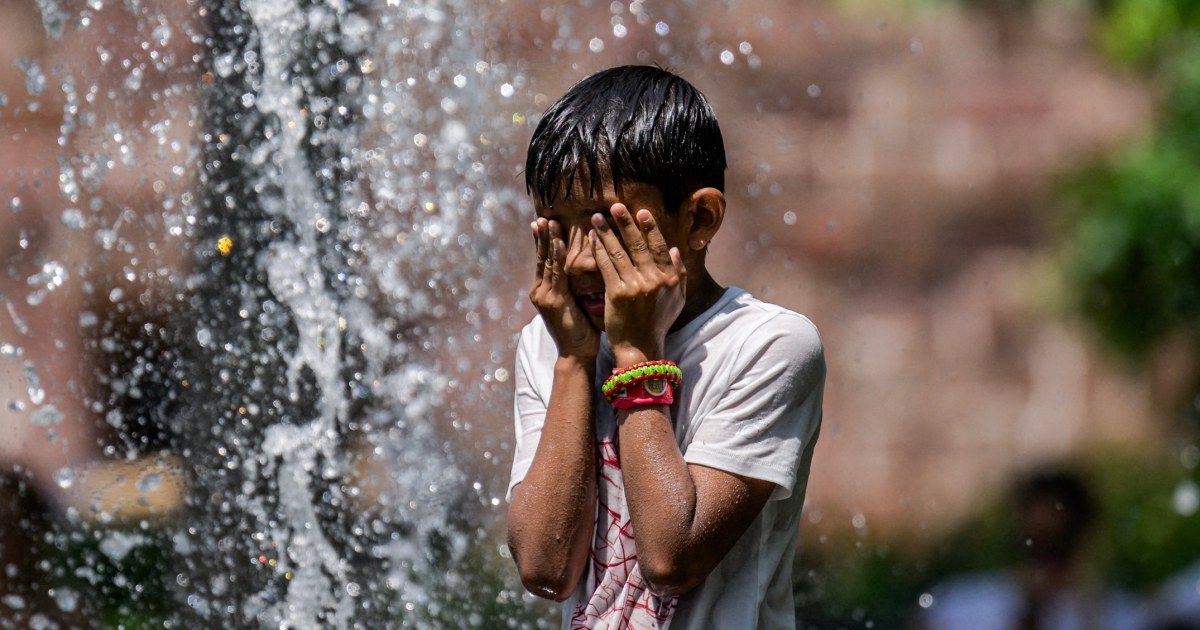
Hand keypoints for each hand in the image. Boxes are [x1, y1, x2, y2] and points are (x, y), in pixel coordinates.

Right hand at [530, 217, 599, 358]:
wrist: (578, 352)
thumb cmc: (583, 328)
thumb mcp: (576, 301)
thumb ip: (575, 284)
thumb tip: (587, 263)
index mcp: (545, 291)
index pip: (543, 261)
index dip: (542, 242)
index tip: (542, 222)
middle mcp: (540, 292)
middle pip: (541, 258)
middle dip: (542, 236)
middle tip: (542, 216)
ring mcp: (545, 296)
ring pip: (547, 263)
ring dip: (549, 241)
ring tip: (549, 222)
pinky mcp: (554, 301)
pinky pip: (557, 274)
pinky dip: (557, 256)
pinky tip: (559, 243)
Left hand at [589, 204, 685, 362]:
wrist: (640, 348)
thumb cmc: (657, 324)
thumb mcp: (676, 299)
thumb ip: (678, 273)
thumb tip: (675, 249)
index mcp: (670, 278)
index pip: (659, 246)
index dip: (649, 228)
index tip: (640, 212)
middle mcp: (655, 280)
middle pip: (638, 244)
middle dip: (625, 222)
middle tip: (615, 206)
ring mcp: (636, 286)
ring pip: (619, 252)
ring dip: (607, 232)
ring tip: (597, 218)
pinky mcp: (617, 293)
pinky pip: (606, 266)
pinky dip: (599, 250)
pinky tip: (592, 239)